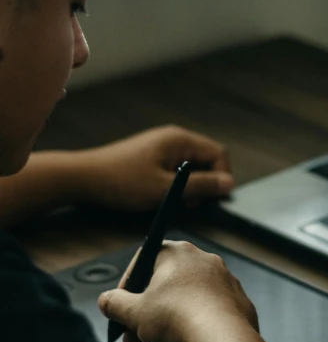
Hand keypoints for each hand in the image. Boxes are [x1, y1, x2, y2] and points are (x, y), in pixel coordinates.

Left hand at [75, 125, 234, 213]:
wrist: (85, 177)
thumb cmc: (122, 181)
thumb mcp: (165, 188)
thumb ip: (200, 185)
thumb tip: (229, 183)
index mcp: (180, 140)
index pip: (219, 153)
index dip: (221, 177)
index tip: (211, 198)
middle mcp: (174, 138)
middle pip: (207, 159)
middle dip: (205, 183)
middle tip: (188, 203)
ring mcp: (163, 146)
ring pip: (193, 166)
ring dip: (190, 186)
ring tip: (173, 200)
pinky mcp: (154, 155)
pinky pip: (178, 168)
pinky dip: (177, 183)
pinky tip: (162, 194)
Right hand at [98, 240, 258, 341]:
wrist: (224, 341)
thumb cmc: (177, 319)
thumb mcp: (134, 313)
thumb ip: (115, 304)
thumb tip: (106, 301)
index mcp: (177, 253)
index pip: (144, 260)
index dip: (127, 287)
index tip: (121, 309)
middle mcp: (205, 260)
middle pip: (166, 284)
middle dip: (147, 311)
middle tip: (135, 338)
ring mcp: (226, 280)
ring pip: (189, 298)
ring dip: (171, 319)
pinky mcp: (240, 302)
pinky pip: (212, 311)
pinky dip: (198, 325)